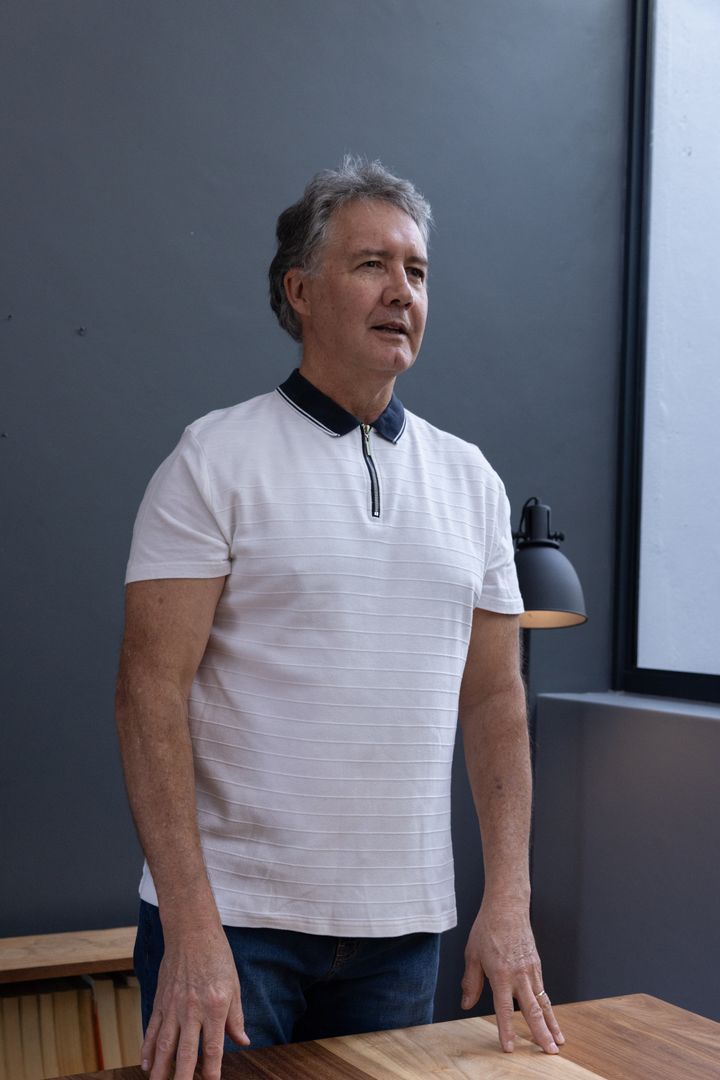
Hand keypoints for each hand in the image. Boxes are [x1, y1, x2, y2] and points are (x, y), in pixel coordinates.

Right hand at [141, 925, 249, 1079]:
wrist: (192, 932)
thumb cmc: (217, 957)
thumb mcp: (234, 986)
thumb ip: (236, 1017)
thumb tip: (243, 1041)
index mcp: (215, 1007)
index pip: (213, 1048)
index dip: (212, 1071)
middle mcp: (192, 1010)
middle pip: (185, 1053)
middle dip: (182, 1079)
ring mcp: (173, 1007)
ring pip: (164, 1046)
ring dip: (160, 1070)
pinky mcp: (160, 1001)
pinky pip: (151, 1030)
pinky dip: (147, 1049)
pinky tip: (145, 1064)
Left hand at [460, 900, 564, 1054]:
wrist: (507, 907)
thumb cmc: (488, 928)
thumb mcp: (472, 955)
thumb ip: (471, 982)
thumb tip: (466, 1004)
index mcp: (501, 974)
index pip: (504, 1009)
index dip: (506, 1030)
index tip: (510, 1047)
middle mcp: (519, 975)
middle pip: (533, 1011)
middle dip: (542, 1034)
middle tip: (550, 1052)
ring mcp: (531, 970)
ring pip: (543, 1002)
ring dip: (552, 1023)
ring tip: (559, 1041)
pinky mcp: (537, 965)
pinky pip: (543, 990)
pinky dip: (548, 1006)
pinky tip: (550, 1017)